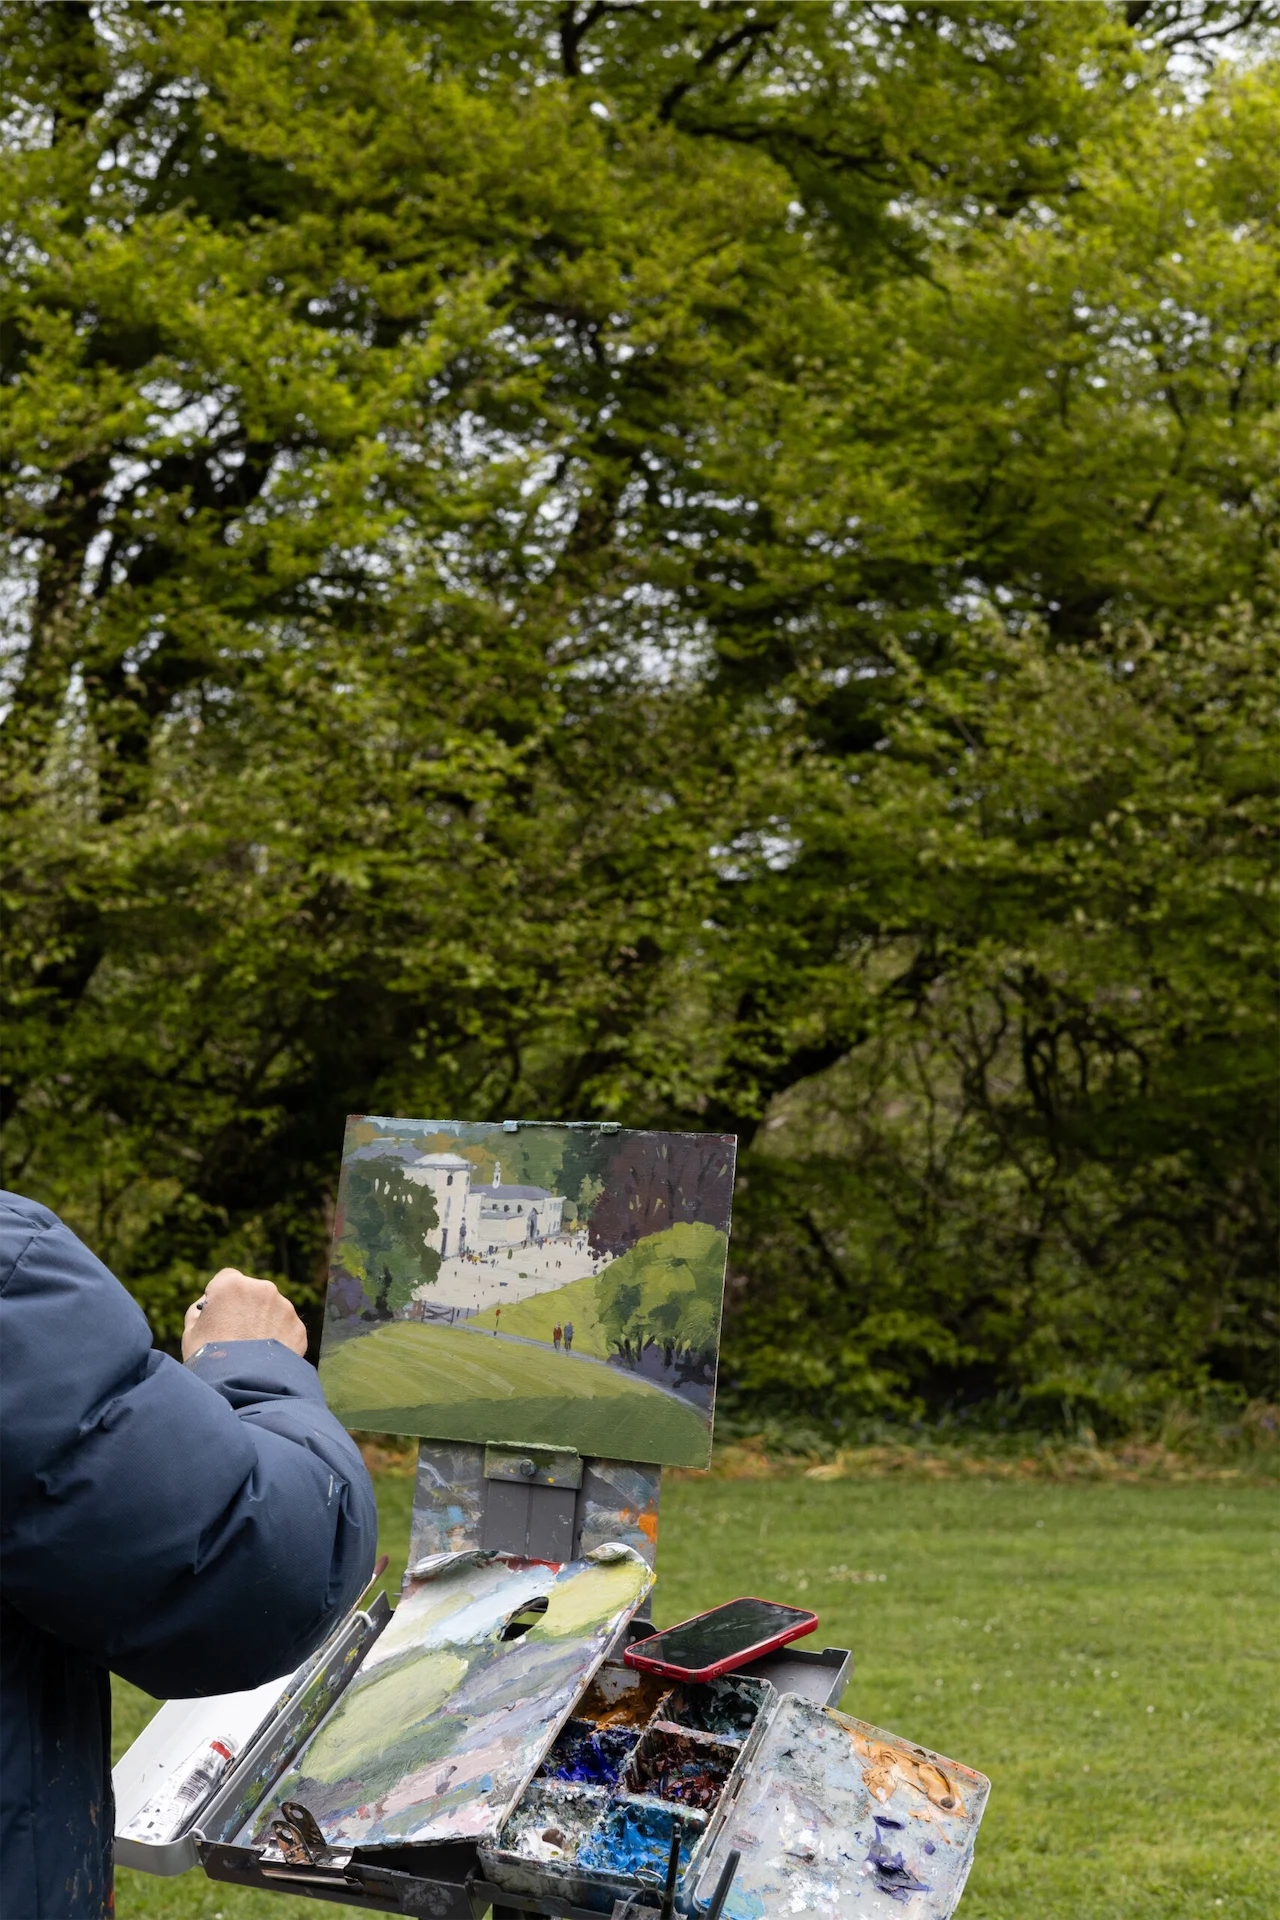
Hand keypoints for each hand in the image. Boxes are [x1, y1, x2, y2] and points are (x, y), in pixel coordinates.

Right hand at [182, 1268, 309, 1361]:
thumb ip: (201, 1311)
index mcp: (232, 1284)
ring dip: (263, 1322)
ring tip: (251, 1350)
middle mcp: (262, 1289)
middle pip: (253, 1292)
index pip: (227, 1278)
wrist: (241, 1388)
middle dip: (245, 1308)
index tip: (219, 1313)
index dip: (221, 1296)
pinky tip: (265, 1358)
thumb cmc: (209, 1359)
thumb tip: (210, 1304)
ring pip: (272, 1310)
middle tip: (236, 1335)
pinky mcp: (298, 1328)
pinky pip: (285, 1329)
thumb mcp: (191, 1331)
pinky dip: (278, 1340)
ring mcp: (284, 1307)